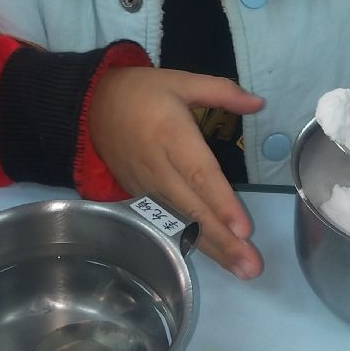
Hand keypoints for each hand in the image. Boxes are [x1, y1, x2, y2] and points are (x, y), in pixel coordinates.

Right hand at [89, 66, 265, 276]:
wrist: (91, 106)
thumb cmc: (141, 92)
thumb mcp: (181, 80)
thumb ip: (222, 91)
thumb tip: (259, 103)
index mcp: (171, 136)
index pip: (200, 174)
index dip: (221, 203)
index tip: (243, 229)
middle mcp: (158, 168)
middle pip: (193, 209)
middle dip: (223, 241)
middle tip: (252, 267)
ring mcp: (147, 187)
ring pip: (181, 222)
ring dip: (212, 249)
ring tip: (242, 270)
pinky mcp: (140, 198)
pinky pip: (169, 222)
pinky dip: (192, 242)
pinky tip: (216, 258)